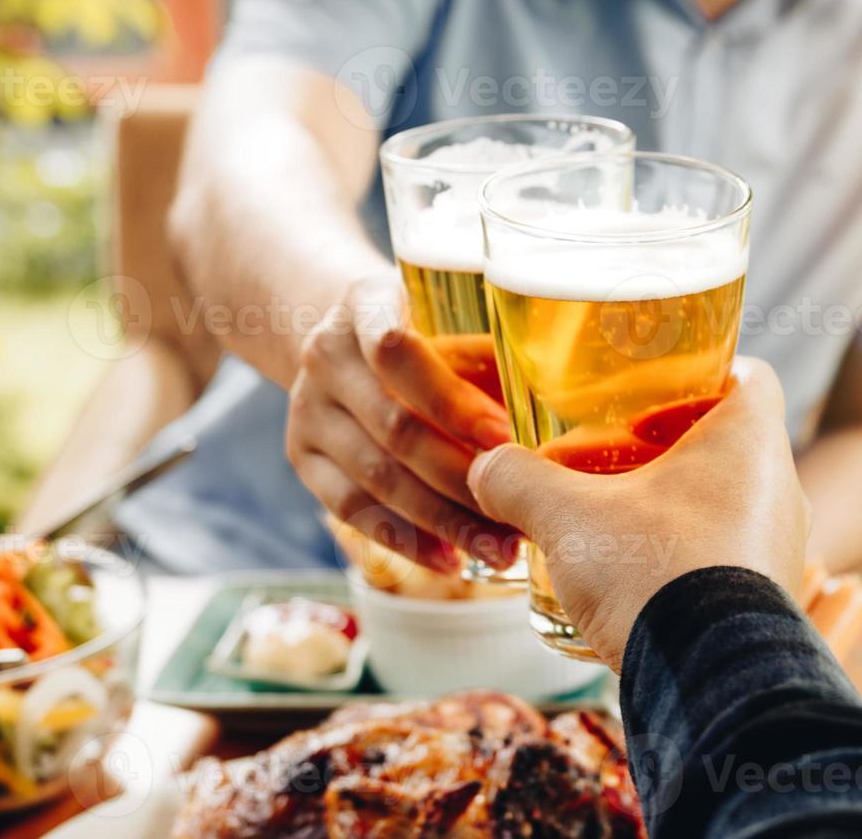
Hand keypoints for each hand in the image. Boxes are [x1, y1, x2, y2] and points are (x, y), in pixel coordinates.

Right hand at [287, 274, 521, 574]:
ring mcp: (306, 408)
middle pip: (394, 427)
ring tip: (498, 550)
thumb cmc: (426, 331)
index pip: (396, 350)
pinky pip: (351, 509)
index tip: (505, 437)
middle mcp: (325, 354)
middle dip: (462, 477)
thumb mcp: (452, 319)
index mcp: (365, 302)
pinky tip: (450, 559)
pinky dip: (405, 539)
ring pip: (376, 478)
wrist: (347, 337)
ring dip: (443, 520)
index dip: (452, 400)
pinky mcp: (301, 456)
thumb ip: (492, 360)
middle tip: (520, 513)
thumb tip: (559, 425)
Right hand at [466, 357, 809, 670]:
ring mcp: (780, 548)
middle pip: (726, 441)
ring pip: (727, 500)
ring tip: (609, 517)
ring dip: (671, 501)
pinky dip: (685, 551)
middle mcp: (780, 488)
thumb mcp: (568, 517)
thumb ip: (519, 480)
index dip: (700, 371)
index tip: (649, 392)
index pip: (749, 373)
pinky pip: (728, 554)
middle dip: (664, 444)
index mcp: (750, 441)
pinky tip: (632, 572)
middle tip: (608, 455)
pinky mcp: (769, 600)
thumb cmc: (653, 572)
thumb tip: (486, 468)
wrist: (707, 681)